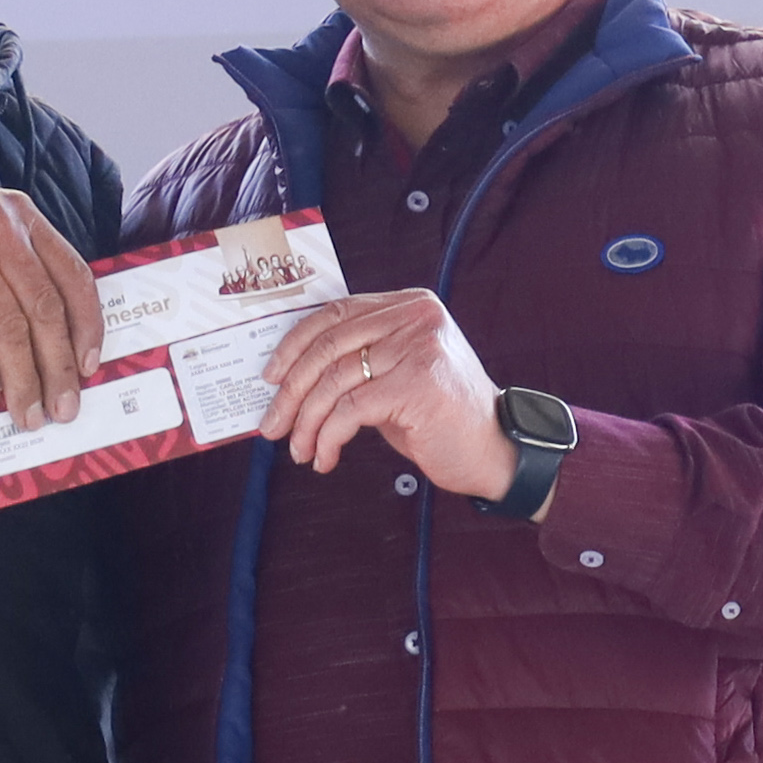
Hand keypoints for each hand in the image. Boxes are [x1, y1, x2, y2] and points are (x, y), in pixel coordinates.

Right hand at [0, 189, 103, 429]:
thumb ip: (16, 273)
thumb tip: (54, 344)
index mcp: (21, 217)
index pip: (73, 274)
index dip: (87, 324)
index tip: (90, 364)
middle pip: (44, 307)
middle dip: (58, 365)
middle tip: (63, 405)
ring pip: (9, 326)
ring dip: (22, 378)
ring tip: (26, 411)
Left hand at [259, 290, 519, 496]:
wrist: (492, 450)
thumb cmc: (437, 416)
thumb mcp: (395, 374)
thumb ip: (356, 361)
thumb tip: (288, 378)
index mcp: (407, 305)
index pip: (334, 315)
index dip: (293, 346)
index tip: (270, 378)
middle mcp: (415, 317)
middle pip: (329, 347)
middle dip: (291, 391)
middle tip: (273, 425)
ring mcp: (419, 347)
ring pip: (335, 381)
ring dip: (307, 422)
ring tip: (300, 450)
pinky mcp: (417, 384)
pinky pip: (350, 410)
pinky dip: (328, 438)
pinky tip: (325, 458)